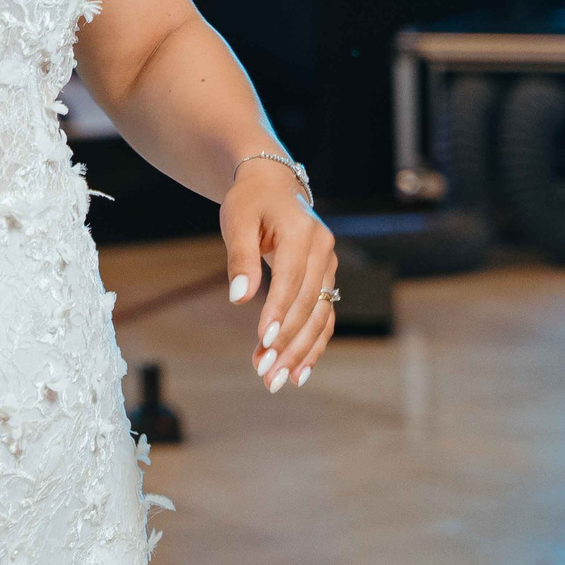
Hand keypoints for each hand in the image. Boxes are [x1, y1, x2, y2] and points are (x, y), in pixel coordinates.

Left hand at [221, 161, 338, 392]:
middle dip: (288, 341)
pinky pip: (324, 316)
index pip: (292, 279)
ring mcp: (328, 266)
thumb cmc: (249, 201)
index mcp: (302, 232)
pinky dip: (313, 344)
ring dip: (300, 350)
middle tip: (265, 372)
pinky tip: (298, 371)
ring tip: (277, 379)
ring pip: (320, 316)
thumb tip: (240, 298)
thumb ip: (240, 257)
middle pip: (309, 304)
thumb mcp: (236, 219)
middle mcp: (323, 251)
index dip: (279, 311)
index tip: (264, 340)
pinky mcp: (325, 279)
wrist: (274, 185)